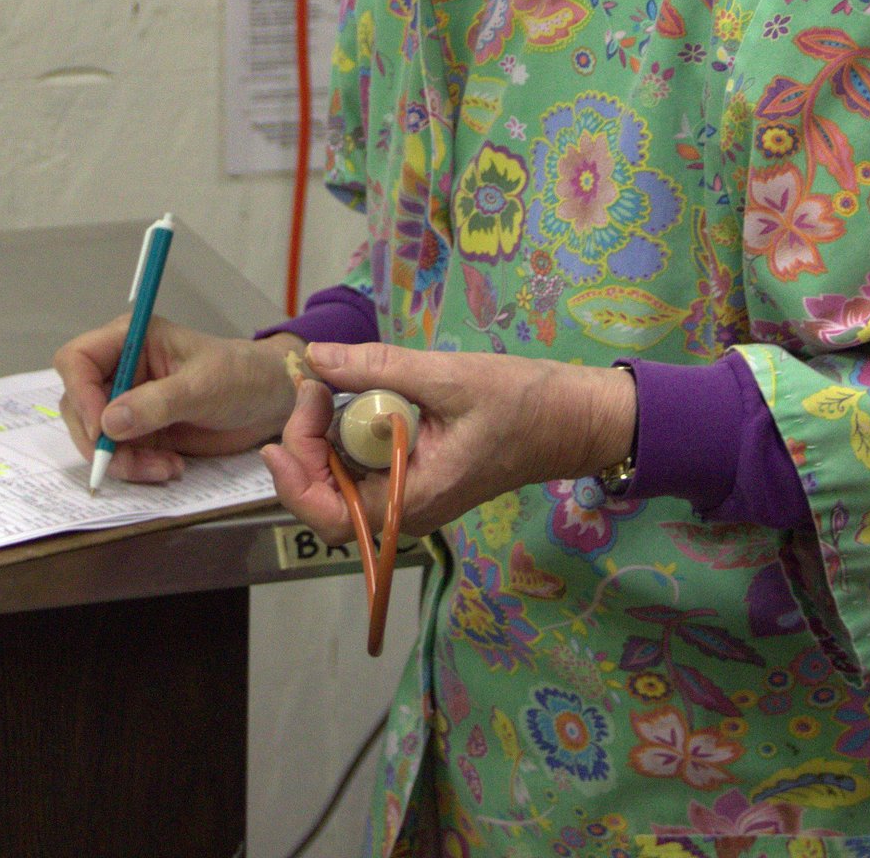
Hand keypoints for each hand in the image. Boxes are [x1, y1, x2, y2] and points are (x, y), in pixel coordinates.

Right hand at [53, 318, 302, 483]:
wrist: (270, 401)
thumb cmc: (242, 375)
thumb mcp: (203, 385)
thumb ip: (157, 403)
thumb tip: (109, 423)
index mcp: (131, 340)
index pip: (76, 360)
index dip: (80, 395)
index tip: (101, 429)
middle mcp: (122, 370)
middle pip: (78, 405)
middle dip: (99, 440)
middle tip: (128, 462)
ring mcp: (129, 403)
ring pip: (96, 437)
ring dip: (122, 460)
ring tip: (163, 468)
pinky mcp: (141, 431)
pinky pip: (120, 455)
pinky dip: (137, 468)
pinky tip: (171, 467)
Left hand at [261, 341, 635, 541]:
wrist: (573, 420)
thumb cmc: (522, 402)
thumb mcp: (449, 376)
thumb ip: (380, 367)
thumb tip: (316, 357)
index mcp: (413, 500)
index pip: (328, 512)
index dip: (297, 469)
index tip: (305, 401)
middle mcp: (405, 510)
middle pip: (325, 503)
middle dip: (303, 450)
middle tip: (311, 390)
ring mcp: (409, 496)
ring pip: (339, 487)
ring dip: (320, 441)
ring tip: (325, 388)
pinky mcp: (414, 477)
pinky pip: (362, 470)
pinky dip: (345, 437)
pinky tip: (348, 399)